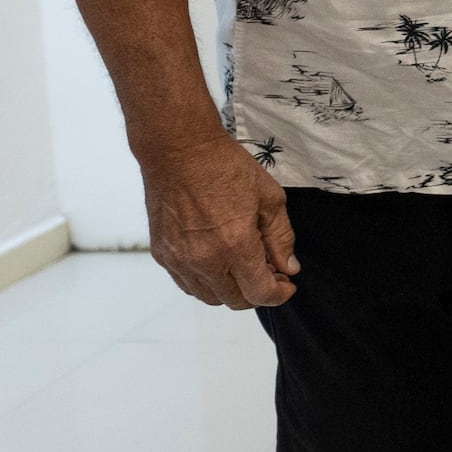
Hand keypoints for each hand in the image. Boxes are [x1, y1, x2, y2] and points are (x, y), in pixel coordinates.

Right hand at [141, 136, 298, 308]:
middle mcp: (204, 260)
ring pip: (209, 296)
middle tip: (271, 273)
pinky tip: (219, 262)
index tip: (288, 284)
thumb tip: (289, 268)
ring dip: (231, 290)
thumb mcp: (270, 198)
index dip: (279, 294)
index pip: (259, 293)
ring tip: (246, 266)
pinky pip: (187, 283)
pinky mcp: (162, 254)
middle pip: (234, 300)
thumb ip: (281, 238)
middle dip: (257, 293)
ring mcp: (178, 260)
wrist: (179, 152)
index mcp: (234, 246)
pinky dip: (206, 282)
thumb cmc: (226, 168)